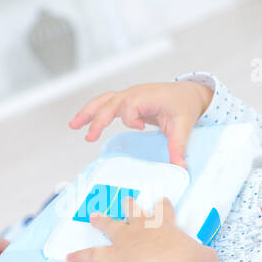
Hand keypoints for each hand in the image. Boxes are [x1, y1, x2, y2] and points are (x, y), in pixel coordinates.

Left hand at [64, 195, 217, 261]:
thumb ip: (205, 254)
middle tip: (127, 200)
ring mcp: (126, 241)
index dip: (164, 206)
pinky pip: (93, 256)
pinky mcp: (112, 257)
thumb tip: (211, 257)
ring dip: (102, 220)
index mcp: (165, 225)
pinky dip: (80, 257)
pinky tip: (68, 256)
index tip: (162, 201)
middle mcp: (144, 228)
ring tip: (94, 215)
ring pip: (111, 225)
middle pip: (135, 211)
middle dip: (131, 205)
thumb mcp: (204, 257)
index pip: (164, 210)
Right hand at [69, 80, 212, 168]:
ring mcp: (129, 96)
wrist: (188, 94)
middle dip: (98, 119)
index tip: (142, 127)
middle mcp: (135, 93)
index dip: (132, 118)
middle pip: (111, 102)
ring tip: (73, 125)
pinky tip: (81, 122)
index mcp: (147, 96)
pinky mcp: (126, 101)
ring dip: (88, 112)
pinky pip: (105, 104)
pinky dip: (93, 111)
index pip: (130, 105)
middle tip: (89, 138)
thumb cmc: (184, 106)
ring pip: (104, 101)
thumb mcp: (183, 126)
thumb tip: (180, 168)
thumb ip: (178, 147)